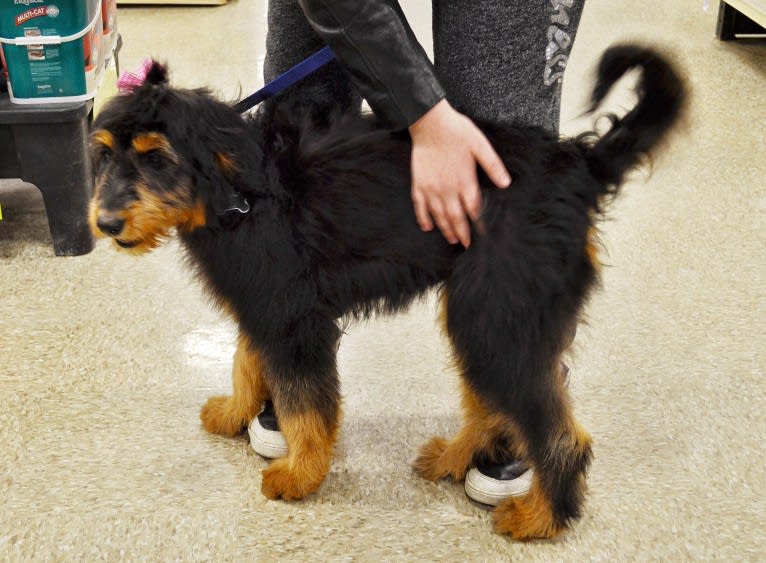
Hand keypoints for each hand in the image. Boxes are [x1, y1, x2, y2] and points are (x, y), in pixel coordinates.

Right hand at [408, 99, 511, 246]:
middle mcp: (447, 189)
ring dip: (446, 230)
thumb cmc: (457, 132)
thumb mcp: (480, 145)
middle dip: (463, 233)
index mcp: (465, 181)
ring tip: (452, 239)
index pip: (474, 209)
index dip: (479, 224)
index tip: (484, 235)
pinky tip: (427, 227)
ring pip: (439, 216)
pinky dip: (423, 219)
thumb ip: (493, 165)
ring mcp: (431, 189)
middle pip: (456, 217)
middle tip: (467, 245)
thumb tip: (506, 183)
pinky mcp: (419, 184)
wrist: (430, 123)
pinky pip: (420, 207)